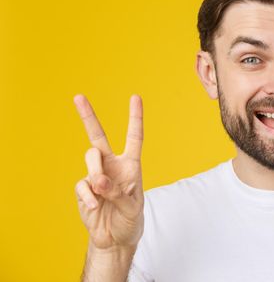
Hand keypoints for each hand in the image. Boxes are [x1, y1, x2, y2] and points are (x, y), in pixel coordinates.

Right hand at [74, 94, 144, 250]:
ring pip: (90, 158)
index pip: (134, 137)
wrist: (115, 238)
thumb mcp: (132, 207)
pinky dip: (88, 196)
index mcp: (131, 165)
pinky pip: (82, 184)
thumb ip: (118, 192)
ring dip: (96, 172)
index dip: (135, 117)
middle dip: (88, 116)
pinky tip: (94, 207)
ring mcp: (96, 175)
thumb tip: (98, 181)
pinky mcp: (83, 188)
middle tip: (78, 97)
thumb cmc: (130, 219)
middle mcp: (112, 165)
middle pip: (98, 136)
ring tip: (102, 191)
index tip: (135, 97)